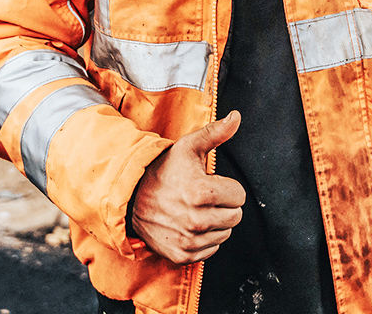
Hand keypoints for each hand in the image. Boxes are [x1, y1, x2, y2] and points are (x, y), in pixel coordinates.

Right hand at [131, 110, 245, 264]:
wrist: (132, 196)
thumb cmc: (164, 169)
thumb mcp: (188, 146)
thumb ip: (216, 133)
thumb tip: (236, 117)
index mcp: (202, 192)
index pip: (239, 196)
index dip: (227, 187)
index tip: (211, 182)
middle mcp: (196, 220)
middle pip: (235, 216)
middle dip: (224, 204)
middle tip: (205, 196)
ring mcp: (189, 240)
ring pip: (225, 234)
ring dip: (215, 222)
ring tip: (196, 208)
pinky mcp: (182, 255)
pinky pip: (210, 250)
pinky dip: (204, 239)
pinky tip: (190, 224)